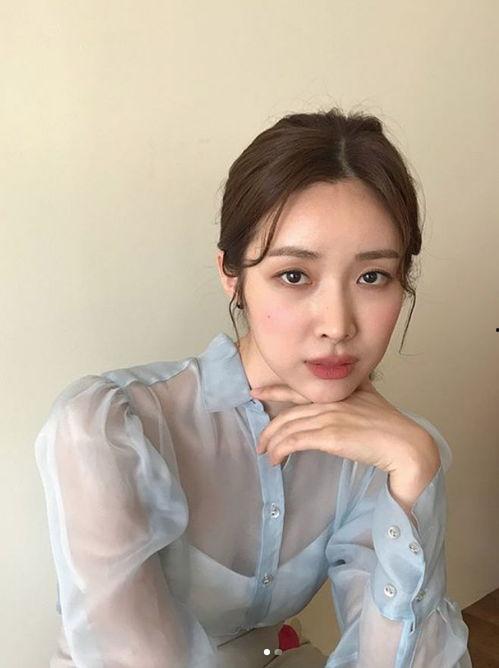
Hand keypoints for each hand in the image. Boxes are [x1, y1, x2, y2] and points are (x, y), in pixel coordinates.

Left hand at [251, 376, 439, 476]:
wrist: (406, 445)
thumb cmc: (391, 426)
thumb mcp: (371, 398)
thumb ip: (356, 391)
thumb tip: (352, 387)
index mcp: (337, 393)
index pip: (298, 389)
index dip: (274, 390)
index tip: (255, 392)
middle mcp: (330, 402)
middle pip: (289, 413)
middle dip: (269, 427)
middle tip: (260, 441)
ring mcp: (329, 418)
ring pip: (289, 427)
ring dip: (272, 442)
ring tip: (266, 454)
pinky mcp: (331, 437)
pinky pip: (296, 441)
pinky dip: (281, 449)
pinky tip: (276, 459)